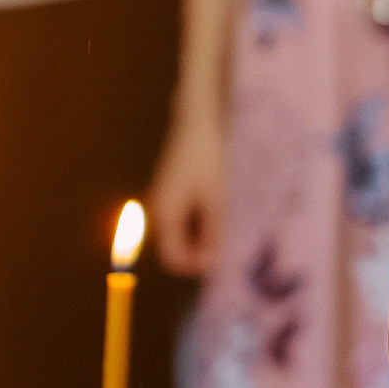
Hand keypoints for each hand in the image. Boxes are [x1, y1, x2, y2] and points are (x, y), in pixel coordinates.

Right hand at [149, 104, 227, 277]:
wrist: (199, 122)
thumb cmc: (209, 157)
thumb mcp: (217, 198)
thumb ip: (212, 233)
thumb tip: (209, 264)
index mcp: (166, 213)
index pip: (173, 258)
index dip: (196, 265)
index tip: (222, 257)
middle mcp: (160, 210)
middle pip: (178, 247)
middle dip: (202, 249)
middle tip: (228, 234)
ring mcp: (165, 200)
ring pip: (184, 234)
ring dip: (204, 234)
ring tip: (225, 215)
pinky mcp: (174, 193)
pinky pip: (187, 219)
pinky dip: (203, 221)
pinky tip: (218, 205)